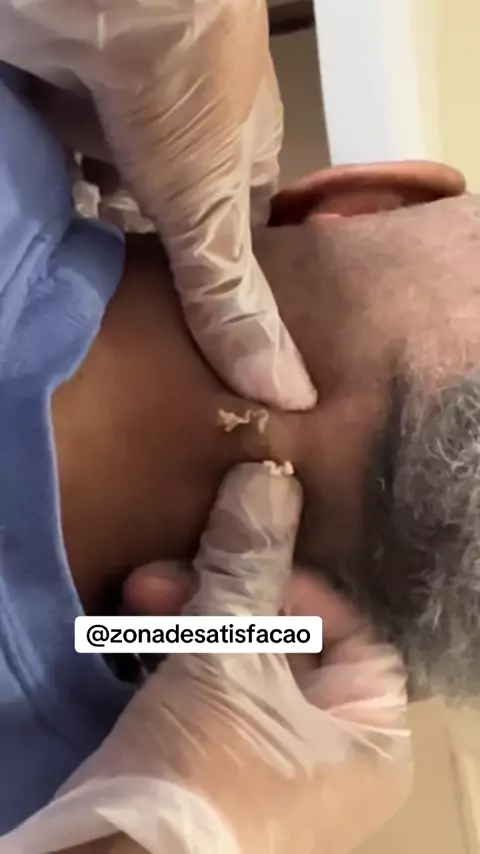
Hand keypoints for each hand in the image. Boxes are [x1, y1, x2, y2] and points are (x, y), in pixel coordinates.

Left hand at [2, 0, 315, 409]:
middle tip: (137, 356)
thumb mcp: (211, 204)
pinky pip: (49, 171)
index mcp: (233, 153)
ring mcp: (110, 119)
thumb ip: (231, 297)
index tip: (205, 359)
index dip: (223, 291)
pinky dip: (44, 209)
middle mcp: (175, 138)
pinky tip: (37, 264)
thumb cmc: (182, 83)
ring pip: (100, 199)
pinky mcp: (50, 109)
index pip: (234, 237)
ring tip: (85, 329)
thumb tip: (289, 395)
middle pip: (164, 223)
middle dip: (148, 278)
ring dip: (89, 247)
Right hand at [5, 465, 410, 853]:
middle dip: (221, 594)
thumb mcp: (229, 655)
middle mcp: (331, 750)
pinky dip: (178, 653)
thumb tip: (269, 476)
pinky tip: (139, 625)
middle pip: (286, 635)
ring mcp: (270, 759)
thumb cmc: (206, 765)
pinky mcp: (216, 764)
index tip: (234, 556)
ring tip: (139, 595)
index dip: (290, 582)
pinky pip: (210, 687)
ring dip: (190, 615)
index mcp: (369, 734)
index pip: (348, 624)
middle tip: (163, 575)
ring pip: (241, 656)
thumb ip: (249, 564)